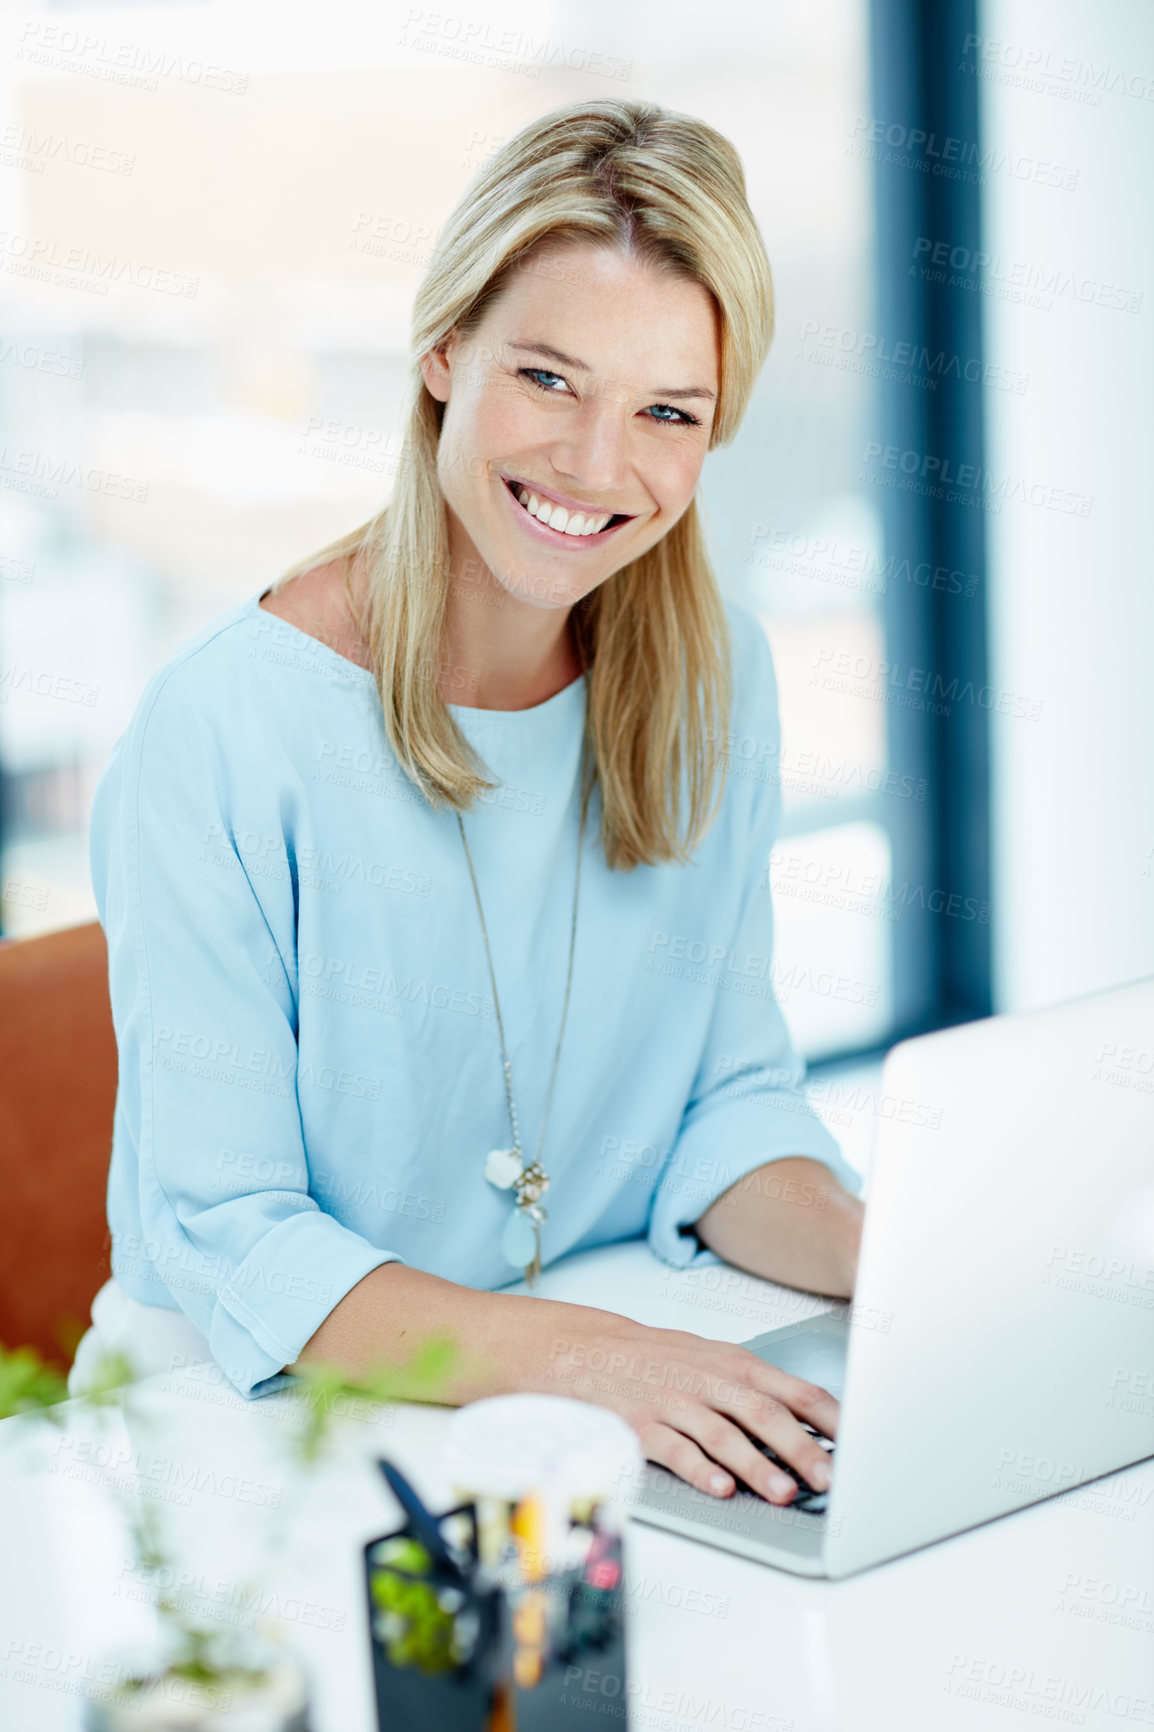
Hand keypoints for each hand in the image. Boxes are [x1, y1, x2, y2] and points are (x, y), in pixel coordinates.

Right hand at [544, 1312, 836, 1504]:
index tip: (859, 1445)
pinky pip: (674, 1449)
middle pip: (763, 1412)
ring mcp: (673, 1402)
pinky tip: (719, 1489)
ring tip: (782, 1492)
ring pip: (722, 1434)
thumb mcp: (713, 1361)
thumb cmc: (659, 1360)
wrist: (587, 1349)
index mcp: (733, 1364)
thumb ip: (758, 1390)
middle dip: (801, 1449)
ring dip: (756, 1465)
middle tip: (829, 1480)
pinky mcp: (640, 1425)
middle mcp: (708, 1380)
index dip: (829, 1419)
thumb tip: (816, 1425)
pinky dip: (699, 1470)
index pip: (793, 1390)